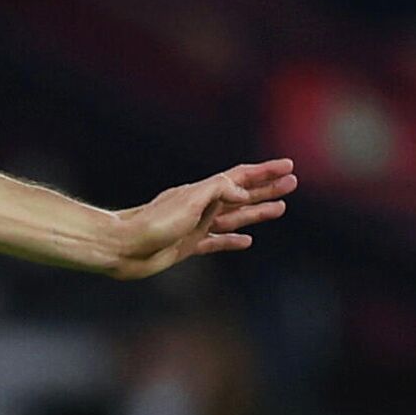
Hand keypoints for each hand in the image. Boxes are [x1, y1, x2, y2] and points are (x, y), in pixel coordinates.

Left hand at [108, 159, 297, 280]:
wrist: (122, 247)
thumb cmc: (152, 223)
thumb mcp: (188, 200)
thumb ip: (217, 190)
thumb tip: (244, 194)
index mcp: (202, 191)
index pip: (240, 177)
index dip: (265, 172)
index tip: (289, 166)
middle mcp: (201, 206)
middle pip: (242, 195)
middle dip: (267, 189)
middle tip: (293, 183)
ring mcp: (196, 226)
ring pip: (234, 217)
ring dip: (258, 211)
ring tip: (281, 207)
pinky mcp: (188, 245)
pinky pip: (217, 241)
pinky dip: (234, 239)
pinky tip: (247, 240)